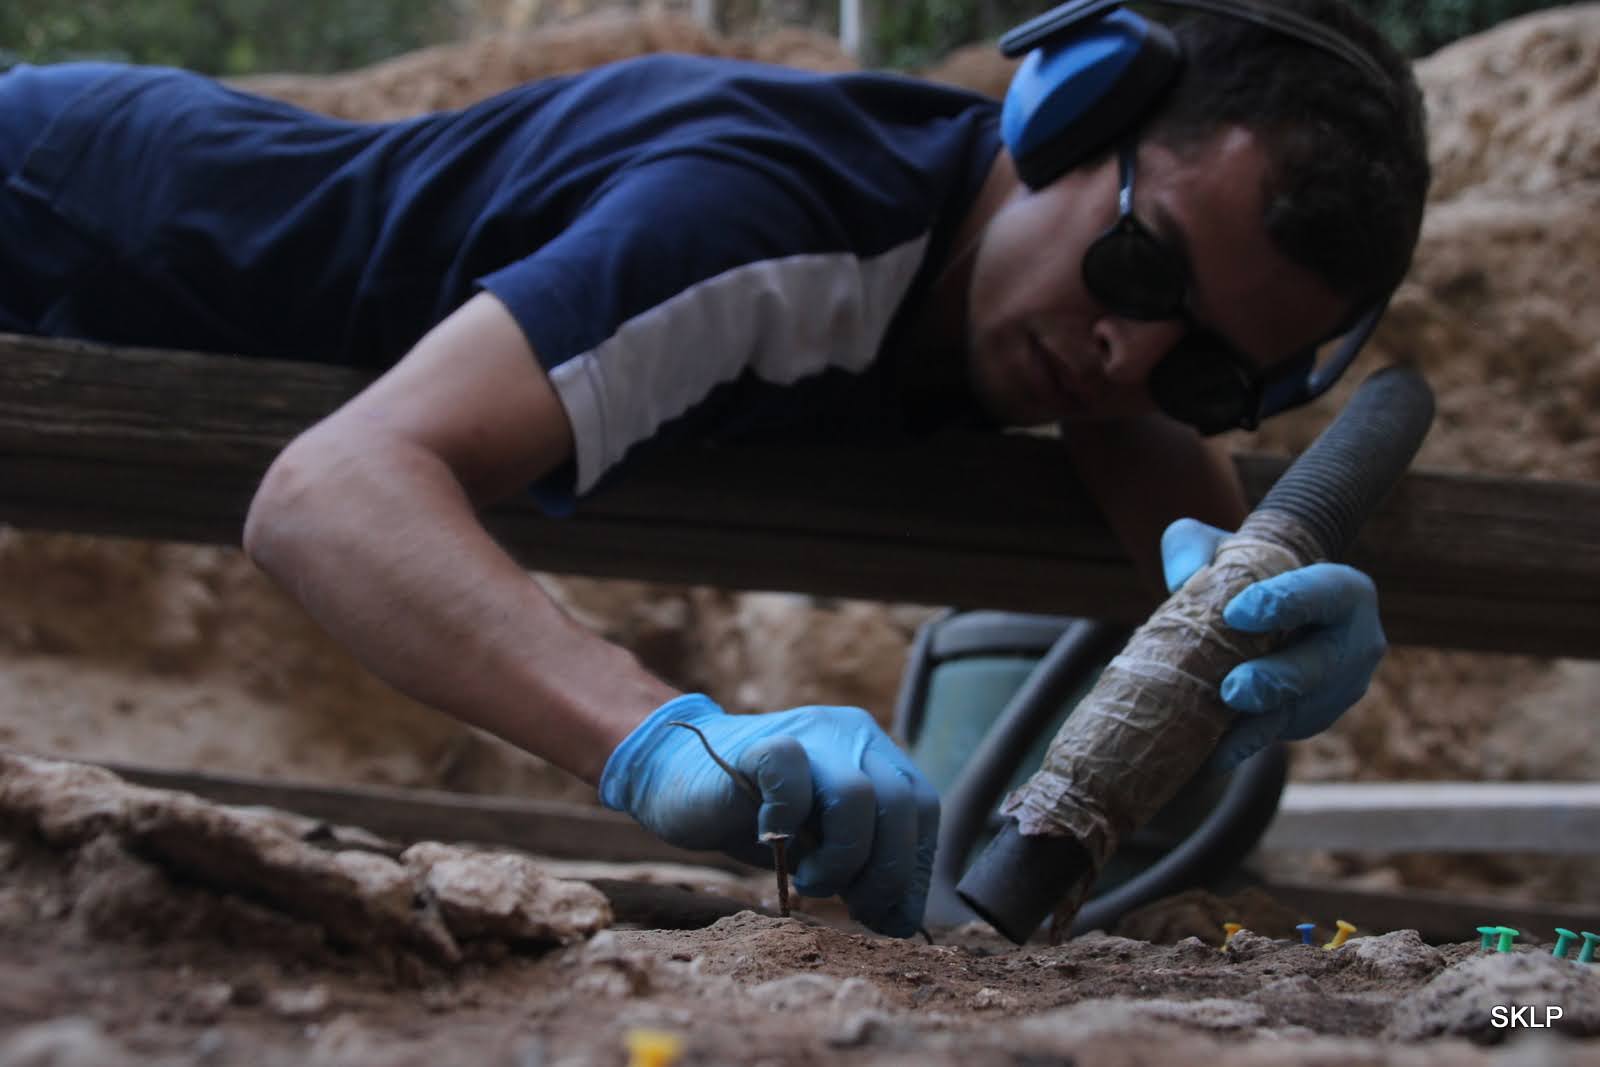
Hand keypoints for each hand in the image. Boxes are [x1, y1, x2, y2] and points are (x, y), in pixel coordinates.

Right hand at [598, 693, 938, 937]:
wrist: (673, 773)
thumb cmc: (753, 814)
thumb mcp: (818, 846)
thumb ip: (862, 870)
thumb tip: (902, 923)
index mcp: (874, 753)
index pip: (923, 808)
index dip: (913, 867)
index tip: (885, 911)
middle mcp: (850, 734)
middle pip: (901, 804)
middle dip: (886, 873)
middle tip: (852, 905)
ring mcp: (808, 733)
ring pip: (859, 796)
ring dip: (843, 857)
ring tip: (811, 881)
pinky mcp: (761, 744)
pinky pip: (792, 773)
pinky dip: (790, 818)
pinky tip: (773, 841)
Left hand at [1160, 518, 1386, 773]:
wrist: (1269, 608)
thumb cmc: (1244, 569)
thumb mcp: (1220, 547)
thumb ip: (1197, 547)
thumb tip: (1181, 578)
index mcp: (1344, 591)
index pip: (1322, 593)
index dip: (1284, 603)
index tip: (1236, 612)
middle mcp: (1355, 642)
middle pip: (1318, 665)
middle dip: (1274, 681)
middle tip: (1233, 690)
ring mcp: (1339, 688)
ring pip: (1300, 709)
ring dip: (1257, 728)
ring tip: (1217, 743)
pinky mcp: (1314, 718)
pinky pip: (1282, 732)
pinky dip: (1247, 743)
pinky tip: (1213, 756)